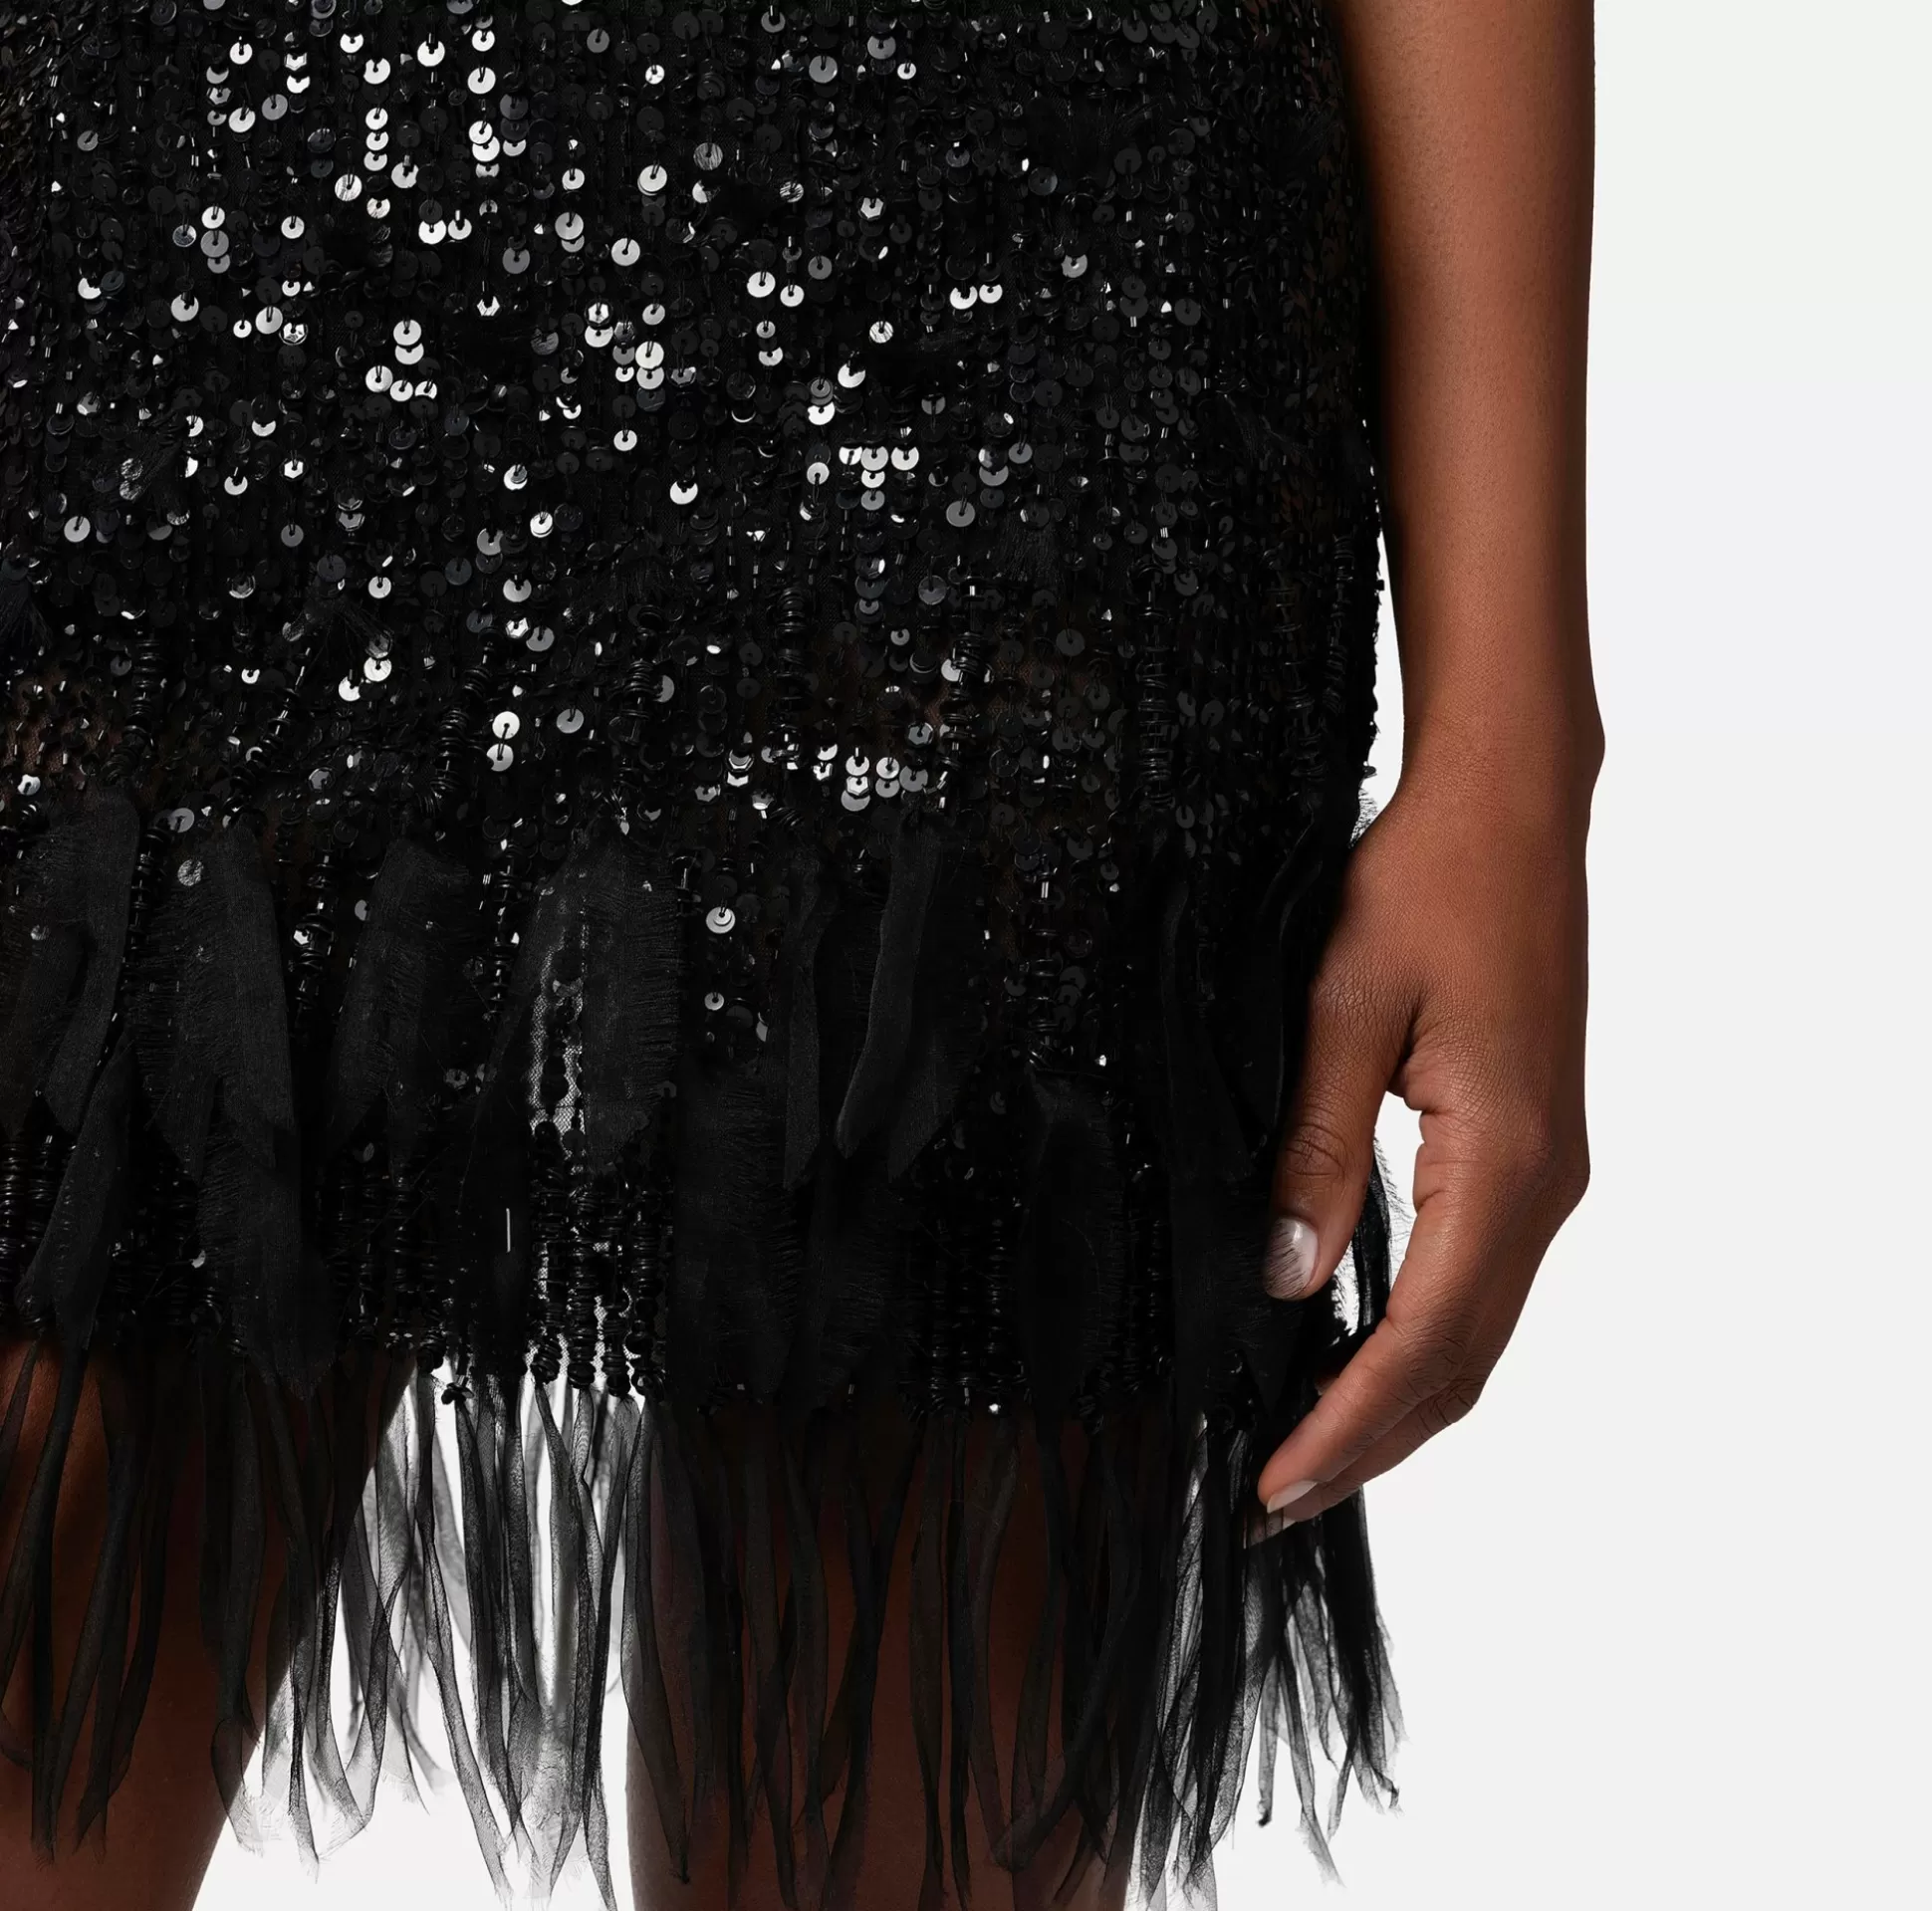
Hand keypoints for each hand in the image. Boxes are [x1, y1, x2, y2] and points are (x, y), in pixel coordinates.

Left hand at [1254, 747, 1594, 1530]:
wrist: (1506, 812)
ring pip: (1475, 1334)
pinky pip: (1477, 1284)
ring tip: (1306, 1460)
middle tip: (1270, 1505)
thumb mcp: (1342, 1009)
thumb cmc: (1425, 887)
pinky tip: (1357, 1363)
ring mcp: (1544, 1174)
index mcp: (1503, 1161)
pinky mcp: (1526, 1153)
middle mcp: (1543, 1186)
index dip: (1346, 1426)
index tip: (1272, 1486)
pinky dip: (1418, 1346)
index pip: (1424, 1339)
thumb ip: (1316, 1147)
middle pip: (1461, 1362)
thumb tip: (1286, 1280)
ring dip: (1395, 1407)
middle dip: (1368, 1444)